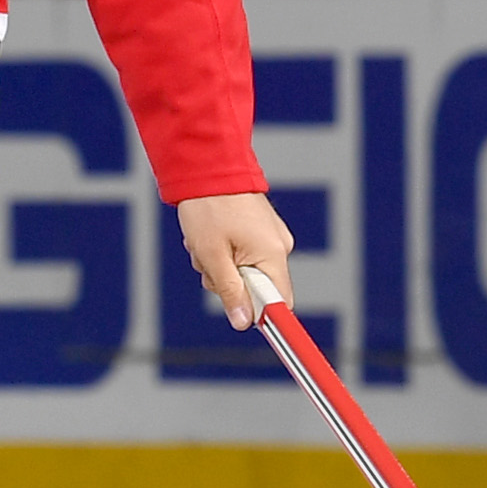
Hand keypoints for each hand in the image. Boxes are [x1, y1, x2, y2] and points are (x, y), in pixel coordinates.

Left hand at [178, 190, 300, 329]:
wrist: (208, 166)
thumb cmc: (209, 206)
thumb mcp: (212, 255)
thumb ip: (229, 290)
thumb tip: (243, 322)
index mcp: (273, 253)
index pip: (281, 302)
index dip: (261, 314)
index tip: (241, 317)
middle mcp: (279, 246)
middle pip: (258, 288)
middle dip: (228, 283)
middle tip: (207, 263)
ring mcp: (271, 237)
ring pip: (246, 272)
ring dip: (221, 267)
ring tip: (206, 244)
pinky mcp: (261, 230)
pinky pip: (245, 255)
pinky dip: (225, 252)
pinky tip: (212, 237)